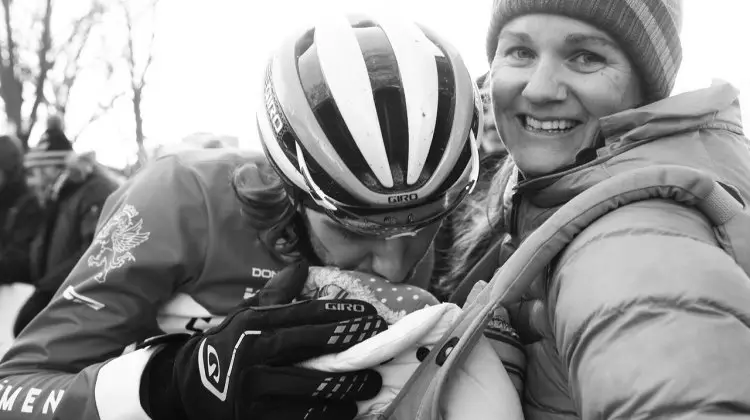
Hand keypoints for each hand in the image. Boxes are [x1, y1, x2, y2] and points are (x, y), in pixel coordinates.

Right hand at [141, 261, 386, 419]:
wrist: (185, 389)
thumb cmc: (227, 347)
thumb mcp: (244, 316)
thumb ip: (276, 295)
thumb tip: (301, 265)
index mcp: (256, 324)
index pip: (308, 314)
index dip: (344, 315)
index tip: (372, 317)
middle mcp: (254, 352)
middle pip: (314, 347)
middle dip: (353, 347)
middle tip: (381, 347)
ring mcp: (253, 388)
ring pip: (312, 387)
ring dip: (348, 386)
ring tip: (371, 384)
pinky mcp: (254, 417)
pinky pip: (301, 417)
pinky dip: (329, 414)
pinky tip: (348, 410)